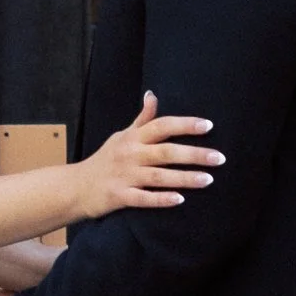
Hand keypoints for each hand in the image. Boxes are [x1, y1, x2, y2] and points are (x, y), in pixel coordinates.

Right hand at [69, 92, 222, 221]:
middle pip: (166, 152)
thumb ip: (141, 119)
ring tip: (208, 180)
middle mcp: (130, 154)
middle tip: (219, 158)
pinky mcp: (120, 197)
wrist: (76, 187)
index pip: (161, 125)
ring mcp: (125, 176)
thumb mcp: (122, 136)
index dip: (185, 125)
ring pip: (159, 176)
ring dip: (184, 178)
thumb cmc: (105, 159)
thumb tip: (153, 95)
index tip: (208, 126)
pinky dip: (161, 199)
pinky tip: (180, 200)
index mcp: (132, 138)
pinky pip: (144, 198)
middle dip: (194, 154)